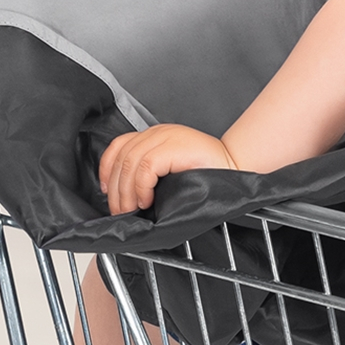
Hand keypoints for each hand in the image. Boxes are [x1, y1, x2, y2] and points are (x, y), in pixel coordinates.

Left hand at [99, 124, 236, 215]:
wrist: (237, 166)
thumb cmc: (209, 173)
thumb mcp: (172, 169)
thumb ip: (150, 173)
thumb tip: (124, 196)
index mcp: (156, 135)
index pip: (119, 145)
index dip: (107, 170)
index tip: (108, 192)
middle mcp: (158, 132)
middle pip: (121, 157)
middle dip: (116, 189)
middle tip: (121, 211)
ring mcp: (166, 137)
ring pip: (129, 163)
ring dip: (126, 192)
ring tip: (133, 210)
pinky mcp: (173, 147)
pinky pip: (145, 167)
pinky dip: (141, 187)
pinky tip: (147, 200)